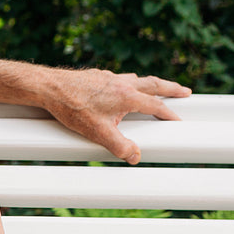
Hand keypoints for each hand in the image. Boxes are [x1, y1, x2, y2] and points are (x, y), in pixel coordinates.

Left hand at [44, 69, 189, 164]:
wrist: (48, 87)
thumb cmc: (72, 108)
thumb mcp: (98, 133)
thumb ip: (120, 146)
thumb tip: (135, 157)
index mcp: (126, 96)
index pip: (155, 105)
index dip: (169, 114)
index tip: (179, 120)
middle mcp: (120, 83)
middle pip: (153, 84)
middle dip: (171, 88)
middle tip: (185, 92)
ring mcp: (108, 77)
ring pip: (136, 78)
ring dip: (150, 83)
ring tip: (158, 87)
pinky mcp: (96, 76)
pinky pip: (119, 78)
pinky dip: (129, 81)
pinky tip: (123, 86)